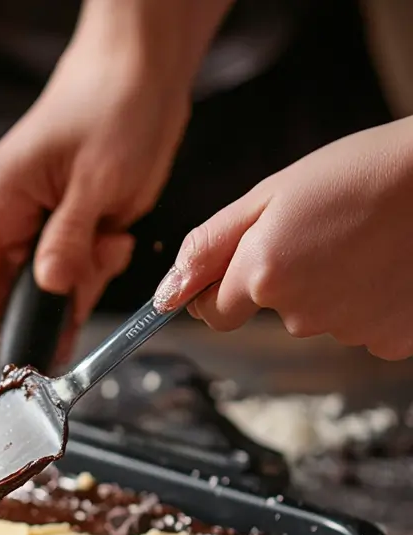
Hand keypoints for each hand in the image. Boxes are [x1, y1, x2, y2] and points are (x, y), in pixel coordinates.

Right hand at [0, 0, 231, 390]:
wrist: (139, 73)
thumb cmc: (113, 109)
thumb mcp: (97, 183)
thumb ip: (69, 244)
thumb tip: (51, 292)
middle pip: (0, 298)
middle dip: (41, 315)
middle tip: (72, 328)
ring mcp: (24, 226)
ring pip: (37, 293)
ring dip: (76, 289)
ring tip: (107, 243)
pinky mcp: (52, 231)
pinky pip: (62, 277)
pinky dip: (88, 274)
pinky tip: (110, 239)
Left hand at [155, 117, 412, 359]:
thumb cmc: (366, 171)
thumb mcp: (273, 193)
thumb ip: (209, 247)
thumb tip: (166, 295)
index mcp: (263, 276)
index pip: (213, 312)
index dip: (222, 288)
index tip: (244, 263)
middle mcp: (299, 314)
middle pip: (269, 311)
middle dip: (282, 280)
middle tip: (324, 231)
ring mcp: (348, 331)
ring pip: (317, 317)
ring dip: (330, 287)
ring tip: (363, 240)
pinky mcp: (390, 340)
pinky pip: (362, 325)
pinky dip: (370, 300)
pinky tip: (388, 264)